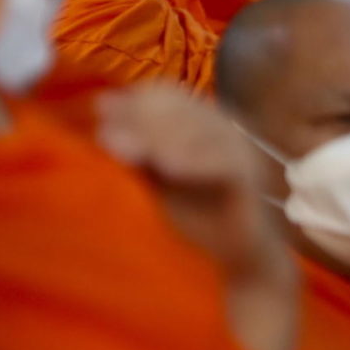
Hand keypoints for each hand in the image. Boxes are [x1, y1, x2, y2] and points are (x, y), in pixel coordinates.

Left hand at [98, 86, 289, 291]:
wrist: (240, 252)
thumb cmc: (200, 213)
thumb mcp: (160, 180)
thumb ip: (138, 149)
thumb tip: (103, 108)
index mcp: (204, 122)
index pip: (170, 96)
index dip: (135, 101)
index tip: (102, 109)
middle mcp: (224, 128)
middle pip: (182, 111)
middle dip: (140, 120)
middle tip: (105, 134)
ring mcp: (239, 149)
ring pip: (200, 132)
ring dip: (160, 138)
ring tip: (125, 150)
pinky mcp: (247, 175)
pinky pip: (221, 162)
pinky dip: (193, 163)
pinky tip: (166, 167)